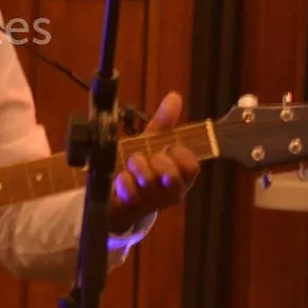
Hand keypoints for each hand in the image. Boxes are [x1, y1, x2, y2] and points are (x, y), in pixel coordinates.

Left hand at [109, 91, 201, 231]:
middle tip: (146, 155)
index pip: (192, 167)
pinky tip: (120, 177)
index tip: (168, 147)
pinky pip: (130, 194)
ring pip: (150, 184)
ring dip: (137, 167)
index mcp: (181, 176)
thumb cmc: (141, 168)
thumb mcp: (152, 143)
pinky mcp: (132, 210)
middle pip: (173, 177)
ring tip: (130, 162)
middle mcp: (170, 193)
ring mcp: (152, 204)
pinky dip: (123, 181)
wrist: (115, 195)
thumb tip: (174, 96)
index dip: (179, 154)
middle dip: (158, 162)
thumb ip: (164, 122)